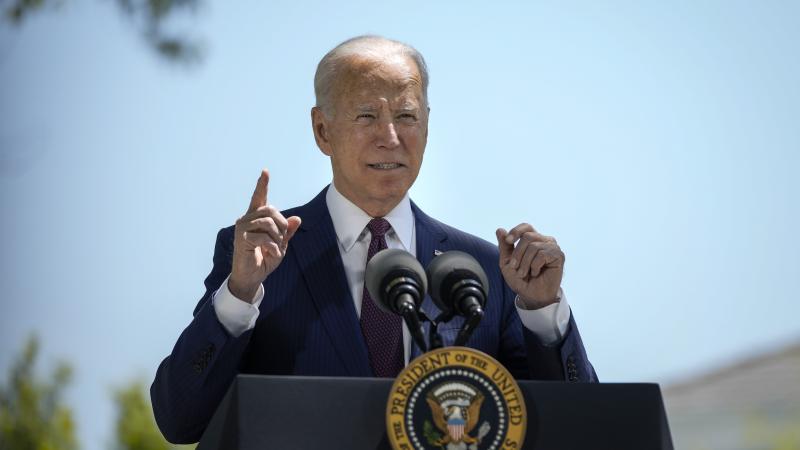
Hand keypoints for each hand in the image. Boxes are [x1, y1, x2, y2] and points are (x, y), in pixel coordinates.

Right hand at [229, 169, 300, 301]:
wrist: (251, 276)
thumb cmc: (264, 259)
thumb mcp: (280, 245)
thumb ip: (287, 232)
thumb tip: (297, 218)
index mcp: (256, 218)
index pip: (259, 198)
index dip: (262, 185)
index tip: (265, 171)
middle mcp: (247, 219)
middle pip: (270, 210)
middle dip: (282, 224)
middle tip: (282, 239)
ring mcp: (242, 228)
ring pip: (268, 223)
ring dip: (277, 237)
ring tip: (275, 248)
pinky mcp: (241, 239)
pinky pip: (263, 238)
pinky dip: (273, 248)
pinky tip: (270, 254)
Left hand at [496, 224, 563, 309]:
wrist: (531, 295)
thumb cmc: (520, 279)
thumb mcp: (507, 262)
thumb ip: (504, 246)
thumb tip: (500, 229)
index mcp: (532, 240)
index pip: (526, 226)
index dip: (516, 231)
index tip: (508, 241)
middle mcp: (544, 240)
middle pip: (527, 236)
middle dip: (518, 254)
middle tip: (515, 267)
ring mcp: (552, 247)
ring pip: (534, 246)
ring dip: (525, 263)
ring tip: (524, 273)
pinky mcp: (559, 255)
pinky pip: (542, 254)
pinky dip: (534, 266)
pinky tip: (536, 273)